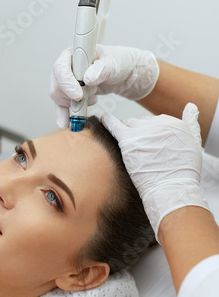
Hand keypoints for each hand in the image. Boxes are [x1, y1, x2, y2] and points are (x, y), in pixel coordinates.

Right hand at [50, 45, 159, 127]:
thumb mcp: (113, 63)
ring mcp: (67, 81)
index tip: (78, 96)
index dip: (67, 83)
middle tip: (88, 98)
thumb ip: (101, 69)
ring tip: (93, 99)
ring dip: (74, 104)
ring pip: (59, 98)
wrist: (123, 73)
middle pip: (57, 86)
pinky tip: (66, 123)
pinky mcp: (70, 94)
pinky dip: (64, 115)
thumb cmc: (117, 62)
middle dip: (71, 97)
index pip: (60, 69)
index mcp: (73, 54)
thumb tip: (87, 78)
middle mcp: (66, 67)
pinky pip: (62, 106)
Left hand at [101, 103, 209, 239]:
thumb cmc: (182, 172)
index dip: (151, 134)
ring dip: (126, 131)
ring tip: (123, 140)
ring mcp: (142, 131)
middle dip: (139, 134)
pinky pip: (114, 125)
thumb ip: (191, 123)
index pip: (156, 121)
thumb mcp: (193, 142)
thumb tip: (191, 107)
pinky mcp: (128, 140)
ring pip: (128, 124)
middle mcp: (158, 123)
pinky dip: (107, 121)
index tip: (149, 143)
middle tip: (139, 149)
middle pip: (141, 123)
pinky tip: (103, 119)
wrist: (172, 189)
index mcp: (173, 123)